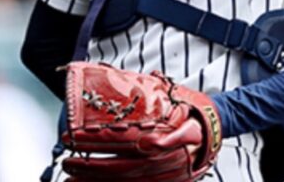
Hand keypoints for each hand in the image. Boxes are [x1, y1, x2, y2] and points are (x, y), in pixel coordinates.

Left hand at [61, 64, 220, 181]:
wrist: (216, 131)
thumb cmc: (193, 114)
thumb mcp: (179, 109)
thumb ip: (160, 122)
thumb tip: (138, 129)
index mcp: (161, 139)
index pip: (119, 141)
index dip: (94, 140)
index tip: (73, 137)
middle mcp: (159, 161)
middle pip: (117, 165)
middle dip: (87, 163)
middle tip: (67, 159)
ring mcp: (161, 176)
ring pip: (121, 180)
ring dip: (93, 180)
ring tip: (71, 178)